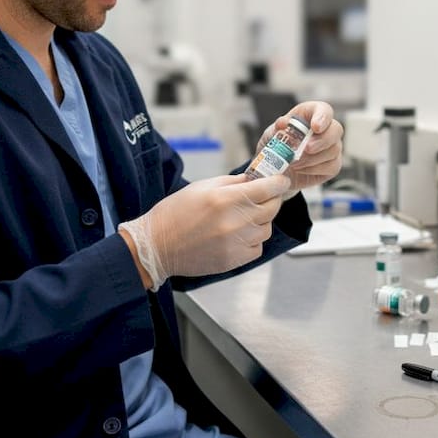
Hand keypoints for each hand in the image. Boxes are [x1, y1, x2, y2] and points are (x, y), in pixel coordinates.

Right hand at [120, 173, 289, 288]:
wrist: (157, 245)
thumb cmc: (175, 213)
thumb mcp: (202, 187)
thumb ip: (233, 182)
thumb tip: (255, 178)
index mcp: (227, 198)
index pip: (268, 188)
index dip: (278, 182)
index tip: (280, 180)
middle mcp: (236, 221)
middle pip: (272, 208)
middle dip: (271, 199)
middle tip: (262, 197)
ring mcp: (237, 243)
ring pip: (267, 228)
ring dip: (261, 221)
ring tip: (243, 218)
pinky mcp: (235, 260)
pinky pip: (257, 247)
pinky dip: (253, 240)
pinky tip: (238, 235)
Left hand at [255, 100, 343, 193]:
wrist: (276, 170)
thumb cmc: (276, 146)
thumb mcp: (271, 136)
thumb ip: (277, 128)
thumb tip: (283, 123)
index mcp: (311, 115)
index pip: (324, 110)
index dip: (322, 117)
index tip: (315, 127)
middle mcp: (326, 129)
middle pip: (336, 129)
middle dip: (321, 141)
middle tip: (306, 149)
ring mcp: (332, 147)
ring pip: (333, 150)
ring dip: (312, 158)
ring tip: (294, 162)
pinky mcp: (333, 164)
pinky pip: (332, 166)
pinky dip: (314, 169)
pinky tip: (301, 169)